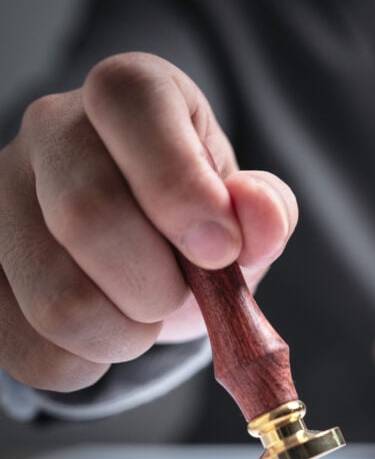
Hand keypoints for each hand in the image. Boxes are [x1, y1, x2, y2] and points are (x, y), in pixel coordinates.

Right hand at [0, 52, 296, 391]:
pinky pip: (26, 348)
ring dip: (126, 334)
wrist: (146, 259)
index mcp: (129, 94)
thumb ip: (264, 211)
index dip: (178, 184)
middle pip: (86, 212)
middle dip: (158, 284)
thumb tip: (257, 213)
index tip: (221, 249)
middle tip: (181, 292)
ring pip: (56, 297)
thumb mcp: (245, 213)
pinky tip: (105, 336)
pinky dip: (86, 363)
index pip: (128, 101)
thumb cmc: (197, 224)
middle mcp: (51, 130)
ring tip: (144, 316)